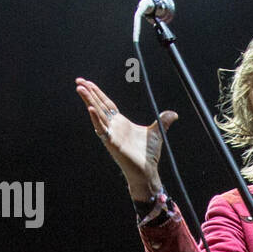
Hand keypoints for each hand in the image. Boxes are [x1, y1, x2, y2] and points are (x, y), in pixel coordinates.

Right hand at [75, 78, 177, 198]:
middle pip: (99, 106)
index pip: (107, 104)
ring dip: (89, 101)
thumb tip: (174, 114)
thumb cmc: (148, 154)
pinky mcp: (112, 143)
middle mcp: (114, 127)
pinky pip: (102, 130)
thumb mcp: (156, 133)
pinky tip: (90, 109)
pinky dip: (96, 120)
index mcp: (121, 123)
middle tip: (79, 80)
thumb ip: (163, 121)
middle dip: (89, 93)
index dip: (98, 93)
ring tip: (80, 88)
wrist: (147, 171)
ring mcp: (111, 134)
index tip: (89, 83)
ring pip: (97, 114)